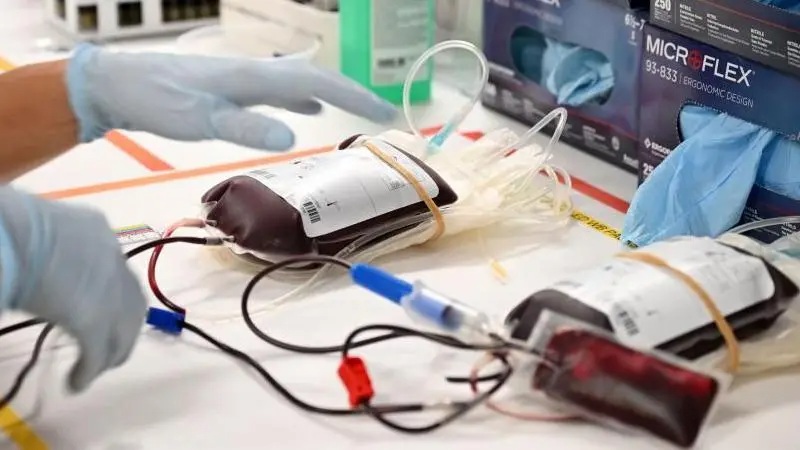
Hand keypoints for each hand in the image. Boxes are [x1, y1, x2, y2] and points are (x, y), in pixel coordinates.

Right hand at [0, 187, 145, 392]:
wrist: (11, 237)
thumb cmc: (10, 227)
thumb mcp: (34, 227)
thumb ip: (45, 243)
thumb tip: (32, 258)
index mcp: (95, 229)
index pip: (113, 264)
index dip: (108, 289)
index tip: (96, 302)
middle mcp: (112, 257)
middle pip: (131, 299)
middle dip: (123, 324)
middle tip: (108, 343)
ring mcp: (109, 290)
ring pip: (125, 328)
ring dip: (115, 349)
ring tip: (99, 367)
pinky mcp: (94, 320)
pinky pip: (98, 352)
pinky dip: (90, 370)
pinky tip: (76, 383)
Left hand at [65, 44, 397, 150]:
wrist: (118, 83)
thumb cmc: (157, 101)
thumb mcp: (200, 120)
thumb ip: (245, 128)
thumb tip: (293, 139)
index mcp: (253, 77)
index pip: (316, 82)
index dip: (354, 97)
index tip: (385, 112)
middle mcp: (255, 72)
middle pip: (316, 78)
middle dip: (353, 95)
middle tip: (384, 114)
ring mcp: (245, 78)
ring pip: (300, 82)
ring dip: (333, 94)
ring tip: (358, 110)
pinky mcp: (234, 87)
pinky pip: (280, 90)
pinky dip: (304, 98)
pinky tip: (309, 109)